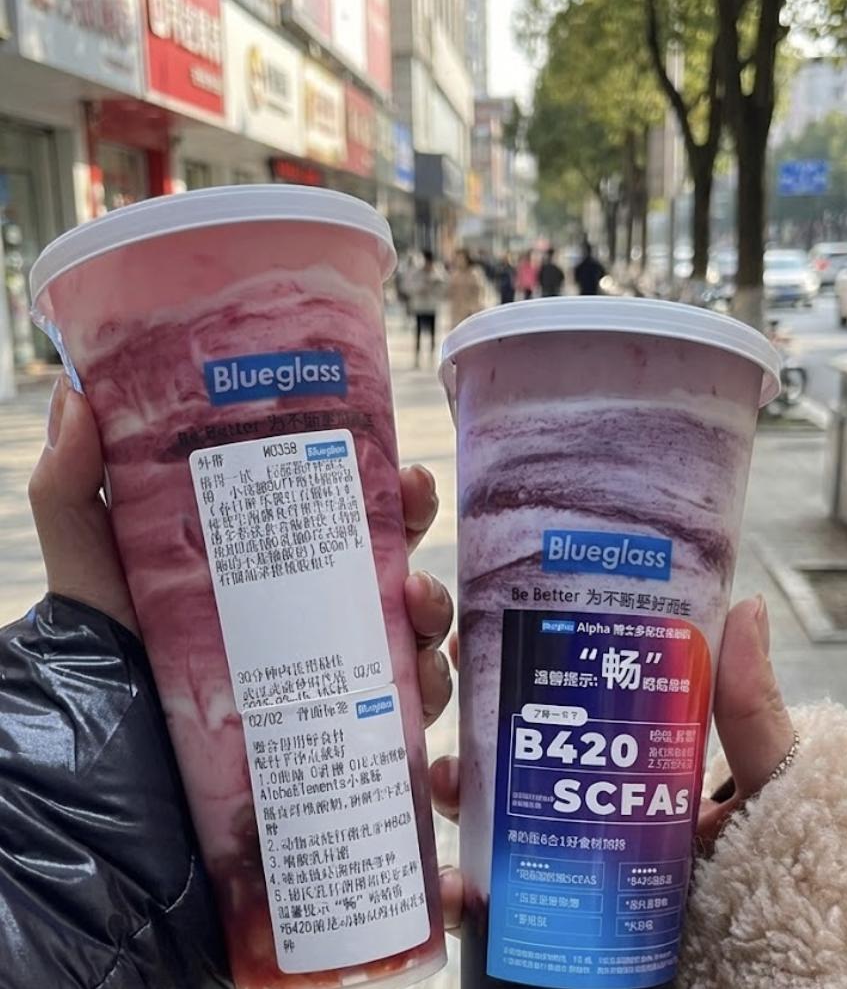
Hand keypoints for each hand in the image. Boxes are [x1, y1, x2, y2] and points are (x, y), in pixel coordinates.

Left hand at [28, 374, 457, 904]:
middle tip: (417, 540)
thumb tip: (75, 391)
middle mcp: (315, 631)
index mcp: (279, 581)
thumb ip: (74, 488)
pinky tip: (425, 703)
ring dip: (437, 630)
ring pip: (414, 650)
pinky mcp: (339, 749)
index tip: (408, 475)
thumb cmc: (102, 666)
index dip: (393, 499)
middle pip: (397, 582)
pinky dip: (431, 716)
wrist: (103, 790)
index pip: (352, 528)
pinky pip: (405, 731)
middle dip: (428, 554)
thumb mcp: (93, 569)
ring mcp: (331, 691)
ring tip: (418, 612)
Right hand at [429, 596, 794, 932]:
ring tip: (443, 781)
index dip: (506, 672)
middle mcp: (579, 807)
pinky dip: (458, 892)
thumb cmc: (776, 872)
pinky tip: (455, 881)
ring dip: (448, 796)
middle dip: (461, 724)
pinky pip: (488, 905)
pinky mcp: (544, 916)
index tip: (472, 638)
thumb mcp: (765, 779)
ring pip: (483, 820)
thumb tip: (749, 606)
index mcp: (621, 763)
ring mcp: (557, 860)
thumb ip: (751, 708)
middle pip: (502, 757)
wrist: (769, 970)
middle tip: (443, 697)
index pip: (553, 707)